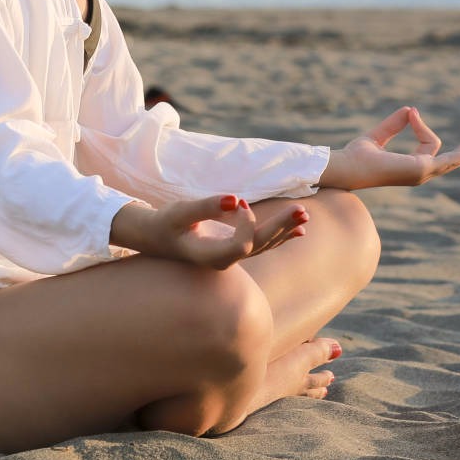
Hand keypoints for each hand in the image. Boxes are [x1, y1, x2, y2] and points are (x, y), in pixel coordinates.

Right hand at [137, 193, 309, 269]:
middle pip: (260, 246)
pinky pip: (262, 245)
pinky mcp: (234, 250)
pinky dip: (280, 235)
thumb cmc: (165, 224)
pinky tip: (299, 230)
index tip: (239, 202)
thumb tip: (235, 198)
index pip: (243, 245)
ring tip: (305, 215)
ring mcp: (231, 257)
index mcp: (211, 257)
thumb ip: (207, 206)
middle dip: (281, 227)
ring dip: (284, 230)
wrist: (154, 238)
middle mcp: (224, 261)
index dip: (248, 223)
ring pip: (264, 246)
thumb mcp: (180, 212)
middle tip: (302, 211)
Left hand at [322, 106, 459, 189]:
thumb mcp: (378, 135)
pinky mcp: (421, 169)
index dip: (421, 125)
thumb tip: (409, 110)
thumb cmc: (356, 156)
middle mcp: (420, 172)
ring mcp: (422, 173)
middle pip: (453, 158)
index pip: (431, 144)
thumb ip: (394, 124)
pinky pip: (447, 158)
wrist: (348, 167)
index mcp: (412, 166)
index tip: (410, 112)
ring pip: (455, 158)